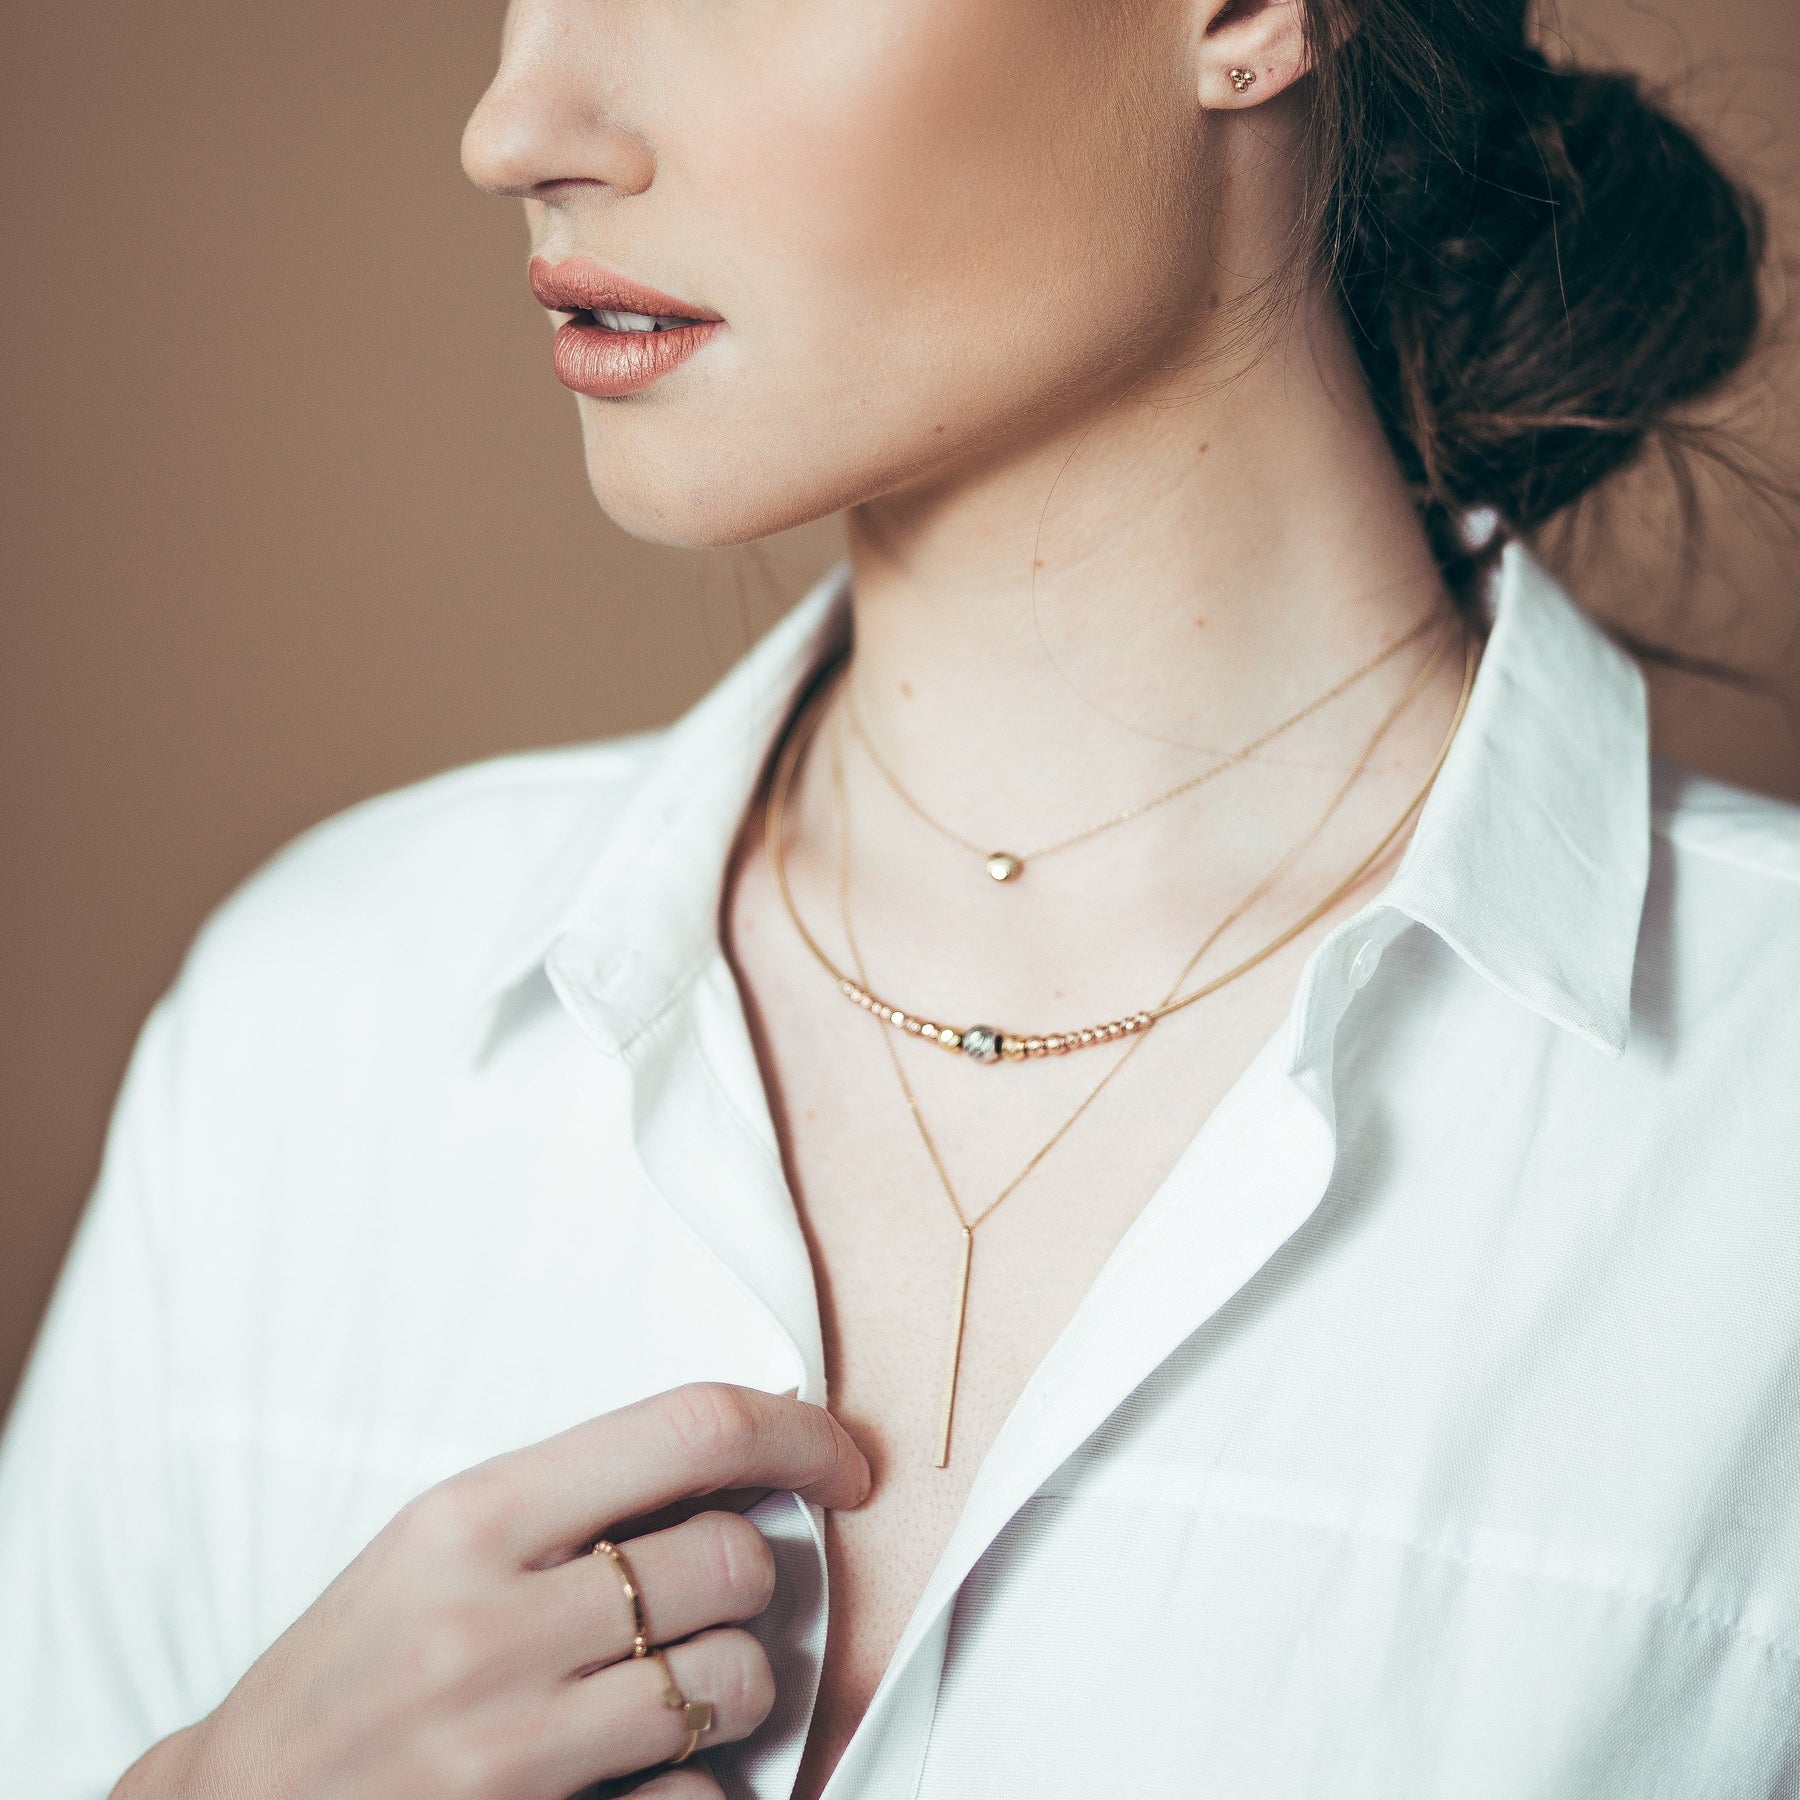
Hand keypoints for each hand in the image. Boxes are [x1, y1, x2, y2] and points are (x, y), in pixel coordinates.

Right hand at [112, 1383, 869, 1799]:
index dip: (798, 1435)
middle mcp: (490, 1623)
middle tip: (710, 1604)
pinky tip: (633, 1774)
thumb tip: (737, 1464)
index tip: (844, 1462)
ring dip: (735, 1685)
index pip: (689, 1428)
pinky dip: (695, 1784)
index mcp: (468, 1517)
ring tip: (668, 1692)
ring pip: (736, 1680)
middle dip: (753, 1579)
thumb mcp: (432, 1551)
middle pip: (734, 1560)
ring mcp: (510, 1746)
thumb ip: (569, 1504)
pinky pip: (699, 1797)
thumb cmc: (345, 1674)